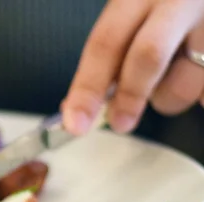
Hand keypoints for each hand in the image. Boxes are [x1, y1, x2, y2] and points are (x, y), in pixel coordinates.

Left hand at [62, 0, 203, 134]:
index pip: (104, 45)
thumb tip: (78, 109)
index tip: (75, 124)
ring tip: (171, 77)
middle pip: (148, 57)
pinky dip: (198, 94)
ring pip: (185, 81)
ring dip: (168, 96)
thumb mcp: (131, 16)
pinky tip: (195, 71)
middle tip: (120, 123)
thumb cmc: (162, 7)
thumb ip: (110, 57)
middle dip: (129, 97)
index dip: (87, 89)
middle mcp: (176, 2)